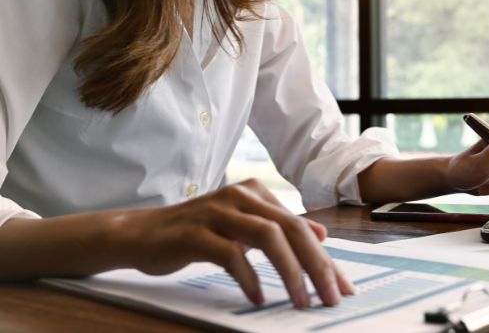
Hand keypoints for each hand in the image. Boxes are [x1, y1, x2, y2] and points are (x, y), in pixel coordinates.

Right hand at [110, 178, 353, 307]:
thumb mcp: (243, 227)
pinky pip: (230, 254)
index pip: (300, 227)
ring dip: (289, 272)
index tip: (342, 288)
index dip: (325, 259)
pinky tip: (257, 298)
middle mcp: (240, 196)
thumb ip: (279, 228)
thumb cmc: (196, 233)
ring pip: (267, 237)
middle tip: (330, 298)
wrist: (140, 233)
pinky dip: (248, 278)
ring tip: (300, 300)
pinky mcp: (195, 232)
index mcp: (255, 193)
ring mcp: (217, 211)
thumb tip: (321, 234)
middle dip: (317, 266)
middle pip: (291, 229)